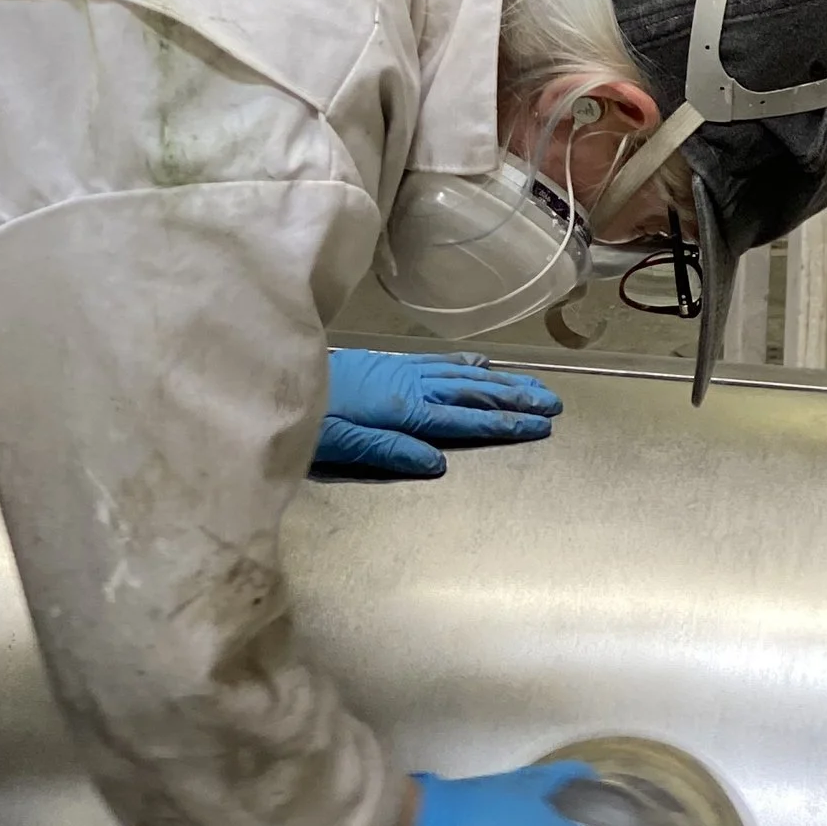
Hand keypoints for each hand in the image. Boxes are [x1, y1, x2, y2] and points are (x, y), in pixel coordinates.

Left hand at [309, 350, 560, 482]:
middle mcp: (409, 386)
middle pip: (472, 393)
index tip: (539, 426)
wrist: (273, 378)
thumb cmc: (305, 422)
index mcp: (403, 411)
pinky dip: (466, 363)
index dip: (503, 424)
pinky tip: (482, 363)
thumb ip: (391, 452)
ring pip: (462, 375)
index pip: (464, 421)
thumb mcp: (343, 447)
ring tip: (533, 386)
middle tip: (553, 404)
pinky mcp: (389, 363)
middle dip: (515, 399)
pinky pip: (438, 361)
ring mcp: (401, 371)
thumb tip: (439, 464)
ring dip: (500, 381)